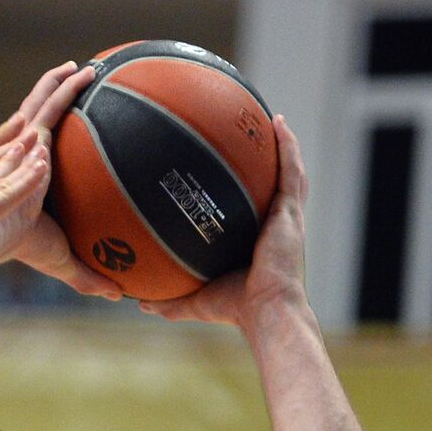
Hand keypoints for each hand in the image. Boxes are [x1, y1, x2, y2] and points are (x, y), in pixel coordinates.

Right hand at [1, 63, 122, 299]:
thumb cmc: (22, 246)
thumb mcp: (64, 260)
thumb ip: (89, 277)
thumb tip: (119, 297)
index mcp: (34, 181)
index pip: (48, 155)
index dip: (61, 141)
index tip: (78, 129)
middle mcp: (30, 159)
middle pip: (45, 125)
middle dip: (59, 104)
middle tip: (81, 83)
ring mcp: (28, 146)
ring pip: (45, 107)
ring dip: (60, 85)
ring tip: (81, 67)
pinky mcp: (30, 138)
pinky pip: (49, 104)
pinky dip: (62, 86)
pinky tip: (80, 70)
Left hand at [138, 115, 308, 326]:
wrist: (265, 310)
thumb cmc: (234, 308)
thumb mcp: (194, 300)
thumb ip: (169, 301)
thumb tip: (140, 303)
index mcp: (255, 240)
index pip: (250, 209)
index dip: (245, 190)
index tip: (230, 172)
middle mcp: (273, 225)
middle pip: (271, 185)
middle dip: (265, 162)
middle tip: (251, 136)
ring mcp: (286, 217)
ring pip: (287, 173)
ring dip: (281, 145)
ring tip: (270, 120)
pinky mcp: (291, 212)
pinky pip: (291, 172)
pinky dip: (287, 147)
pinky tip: (278, 124)